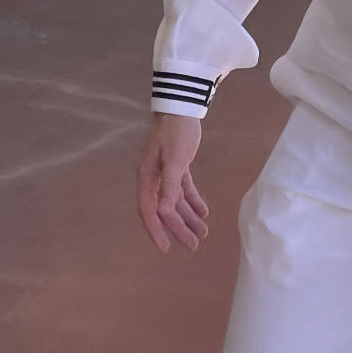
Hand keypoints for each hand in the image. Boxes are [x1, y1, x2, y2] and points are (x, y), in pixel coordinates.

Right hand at [136, 112, 209, 252]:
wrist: (182, 104)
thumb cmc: (177, 130)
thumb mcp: (175, 159)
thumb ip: (169, 186)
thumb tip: (164, 212)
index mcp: (147, 176)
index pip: (149, 210)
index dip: (157, 231)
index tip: (168, 248)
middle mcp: (153, 176)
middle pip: (164, 209)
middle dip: (179, 228)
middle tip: (195, 245)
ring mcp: (164, 171)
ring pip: (175, 200)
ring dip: (188, 216)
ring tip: (204, 232)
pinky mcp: (176, 164)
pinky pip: (183, 188)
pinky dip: (192, 200)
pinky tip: (203, 212)